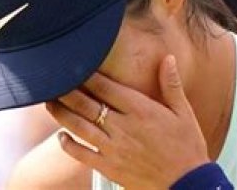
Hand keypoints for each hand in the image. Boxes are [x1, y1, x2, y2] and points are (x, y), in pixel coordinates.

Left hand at [46, 55, 209, 187]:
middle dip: (67, 91)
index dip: (87, 75)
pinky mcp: (109, 167)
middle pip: (86, 105)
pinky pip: (82, 154)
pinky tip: (61, 136)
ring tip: (49, 102)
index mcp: (141, 110)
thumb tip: (169, 58)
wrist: (187, 185)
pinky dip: (68, 145)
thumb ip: (171, 85)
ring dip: (61, 113)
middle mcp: (123, 128)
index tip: (76, 64)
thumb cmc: (187, 147)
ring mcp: (114, 149)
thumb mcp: (184, 113)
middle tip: (53, 80)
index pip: (106, 87)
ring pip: (79, 127)